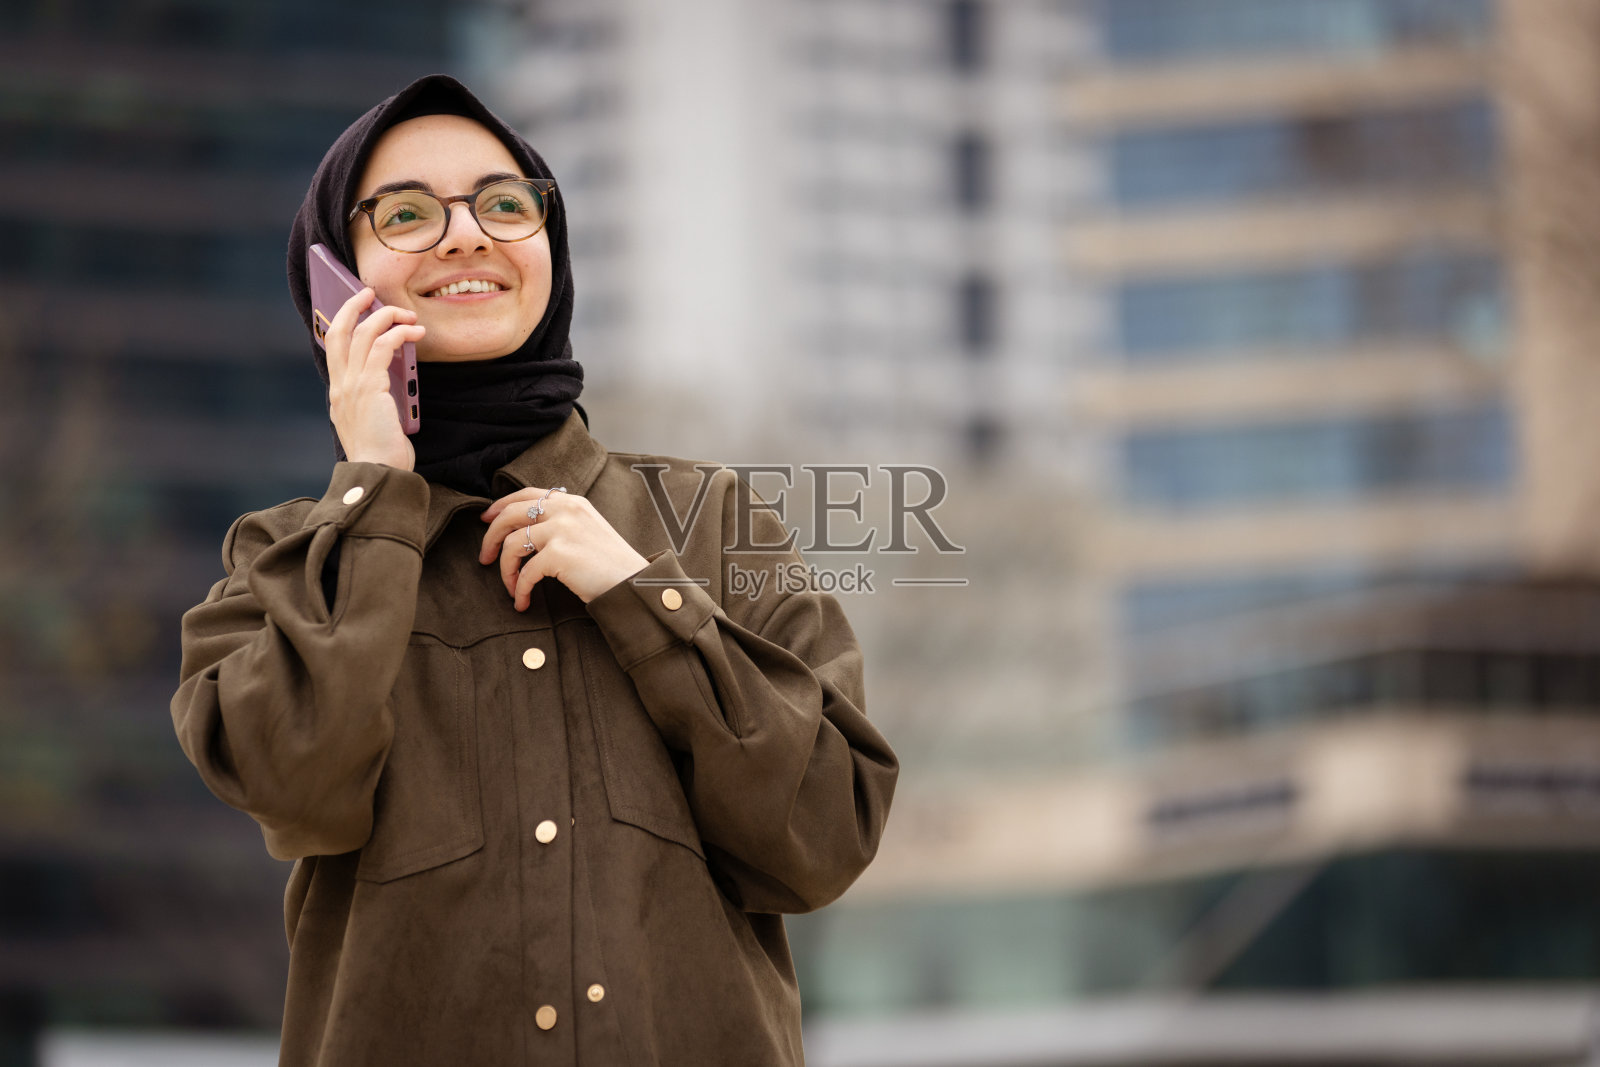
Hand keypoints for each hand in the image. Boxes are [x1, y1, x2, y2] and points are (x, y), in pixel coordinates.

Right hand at [326, 287, 424, 470]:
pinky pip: (383, 346)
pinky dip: (399, 333)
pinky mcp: (369, 387)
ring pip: (363, 333)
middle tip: (369, 292)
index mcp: (338, 393)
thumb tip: (393, 372)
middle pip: (339, 331)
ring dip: (387, 317)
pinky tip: (415, 332)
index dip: (343, 321)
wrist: (378, 474)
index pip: (334, 347)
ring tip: (408, 315)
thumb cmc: (382, 453)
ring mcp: (351, 385)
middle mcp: (339, 386)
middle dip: (352, 305)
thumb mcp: (375, 420)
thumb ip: (376, 396)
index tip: (357, 307)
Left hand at [479, 487, 650, 606]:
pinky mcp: (559, 554)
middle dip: (490, 537)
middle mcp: (565, 510)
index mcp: (571, 502)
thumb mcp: (588, 529)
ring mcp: (562, 530)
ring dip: (505, 570)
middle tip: (484, 557)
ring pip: (513, 544)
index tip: (486, 519)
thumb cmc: (611, 564)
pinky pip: (525, 572)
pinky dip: (519, 589)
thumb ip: (562, 521)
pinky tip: (522, 602)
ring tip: (510, 587)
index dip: (500, 505)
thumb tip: (525, 529)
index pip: (526, 494)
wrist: (634, 583)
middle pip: (510, 514)